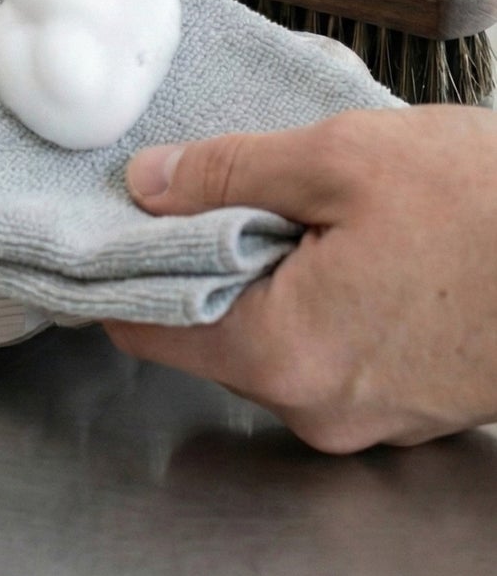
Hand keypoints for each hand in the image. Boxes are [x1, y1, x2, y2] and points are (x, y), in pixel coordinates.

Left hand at [104, 107, 496, 453]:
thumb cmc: (492, 210)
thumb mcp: (342, 159)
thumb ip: (226, 172)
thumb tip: (146, 184)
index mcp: (282, 354)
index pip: (143, 325)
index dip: (119, 263)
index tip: (116, 214)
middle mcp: (315, 406)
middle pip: (203, 330)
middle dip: (198, 257)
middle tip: (217, 184)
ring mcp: (367, 416)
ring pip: (268, 337)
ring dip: (264, 273)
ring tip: (299, 205)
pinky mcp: (409, 403)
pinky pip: (328, 347)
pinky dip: (318, 295)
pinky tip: (348, 241)